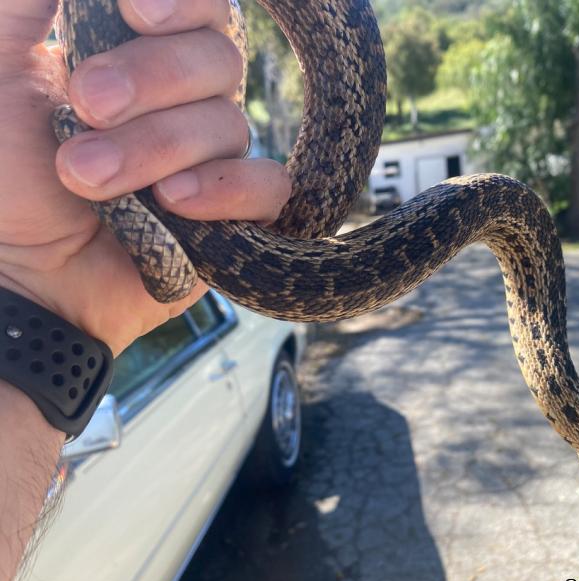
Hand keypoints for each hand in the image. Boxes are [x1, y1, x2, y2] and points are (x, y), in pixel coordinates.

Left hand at [0, 0, 290, 355]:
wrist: (19, 270)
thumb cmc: (1, 174)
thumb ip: (31, 7)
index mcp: (141, 54)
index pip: (201, 7)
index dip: (183, 3)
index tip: (134, 12)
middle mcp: (188, 102)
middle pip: (219, 60)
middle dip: (152, 80)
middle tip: (86, 108)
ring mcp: (215, 160)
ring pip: (229, 125)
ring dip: (157, 147)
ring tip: (87, 178)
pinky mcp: (236, 216)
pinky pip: (267, 187)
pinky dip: (225, 189)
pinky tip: (173, 203)